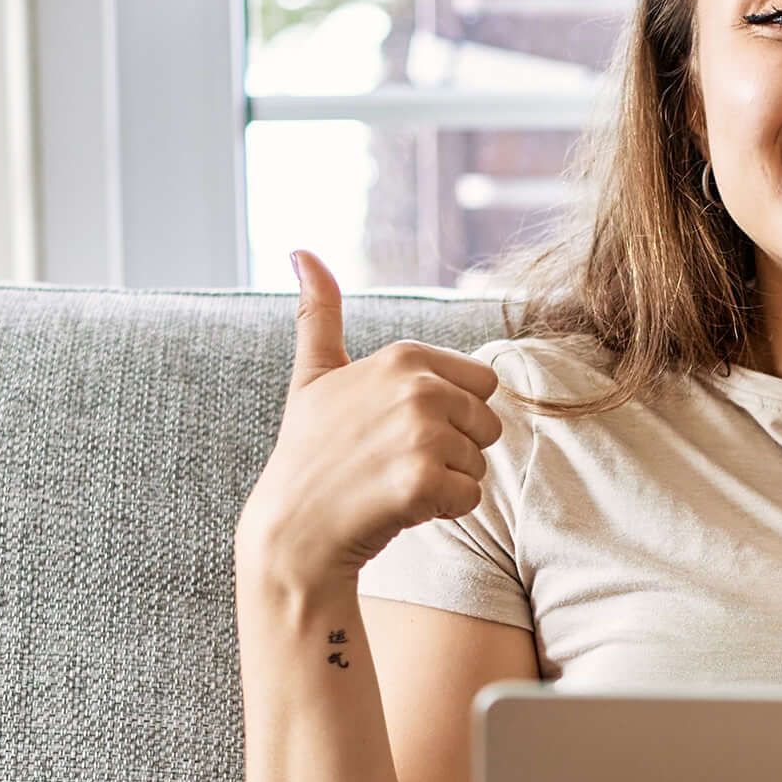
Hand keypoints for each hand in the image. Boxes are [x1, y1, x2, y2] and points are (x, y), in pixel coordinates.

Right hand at [231, 251, 504, 594]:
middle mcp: (416, 388)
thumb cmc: (309, 453)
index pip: (480, 383)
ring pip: (480, 463)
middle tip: (396, 460)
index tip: (396, 429)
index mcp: (402, 357)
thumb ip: (319, 314)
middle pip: (487, 423)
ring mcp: (421, 434)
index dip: (448, 414)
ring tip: (394, 483)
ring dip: (447, 481)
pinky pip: (471, 498)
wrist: (293, 530)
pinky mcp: (424, 482)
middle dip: (455, 448)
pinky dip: (442, 510)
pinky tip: (399, 507)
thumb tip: (302, 251)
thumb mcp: (313, 376)